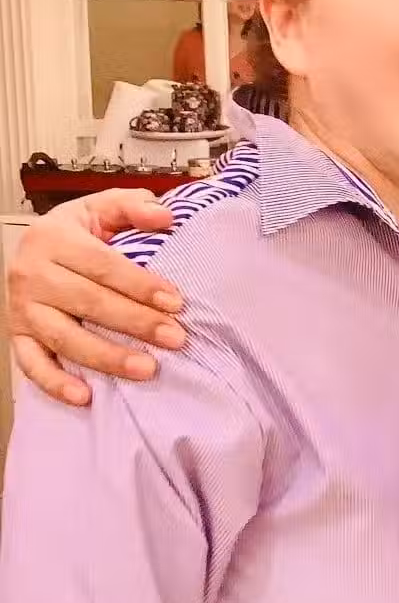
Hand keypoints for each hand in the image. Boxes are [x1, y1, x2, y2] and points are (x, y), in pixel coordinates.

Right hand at [8, 191, 185, 404]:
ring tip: (146, 369)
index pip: (102, 265)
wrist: (30, 250)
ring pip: (65, 337)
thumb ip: (133, 206)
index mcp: (53, 238)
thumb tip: (165, 217)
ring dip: (107, 357)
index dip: (140, 285)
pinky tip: (85, 396)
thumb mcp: (100, 209)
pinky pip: (32, 365)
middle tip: (174, 338)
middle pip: (88, 302)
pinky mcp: (18, 336)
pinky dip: (56, 383)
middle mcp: (32, 273)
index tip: (175, 302)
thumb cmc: (74, 234)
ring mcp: (22, 309)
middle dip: (136, 322)